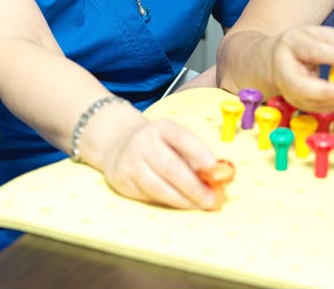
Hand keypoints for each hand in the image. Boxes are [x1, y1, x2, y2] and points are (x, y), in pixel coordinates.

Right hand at [101, 116, 218, 209]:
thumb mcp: (173, 138)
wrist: (117, 143)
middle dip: (193, 186)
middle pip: (170, 167)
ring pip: (157, 186)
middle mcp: (143, 142)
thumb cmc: (157, 143)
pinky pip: (147, 196)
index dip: (198, 151)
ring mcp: (130, 162)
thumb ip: (192, 154)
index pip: (181, 137)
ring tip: (199, 205)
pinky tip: (180, 204)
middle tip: (211, 199)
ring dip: (182, 199)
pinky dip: (167, 202)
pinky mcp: (122, 181)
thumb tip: (215, 175)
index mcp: (161, 128)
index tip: (213, 166)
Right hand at [270, 26, 333, 111]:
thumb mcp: (316, 33)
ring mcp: (287, 91)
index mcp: (290, 44)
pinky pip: (317, 108)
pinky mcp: (295, 103)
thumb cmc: (299, 44)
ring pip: (311, 103)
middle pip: (303, 87)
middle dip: (331, 91)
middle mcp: (285, 70)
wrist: (271, 62)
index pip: (314, 51)